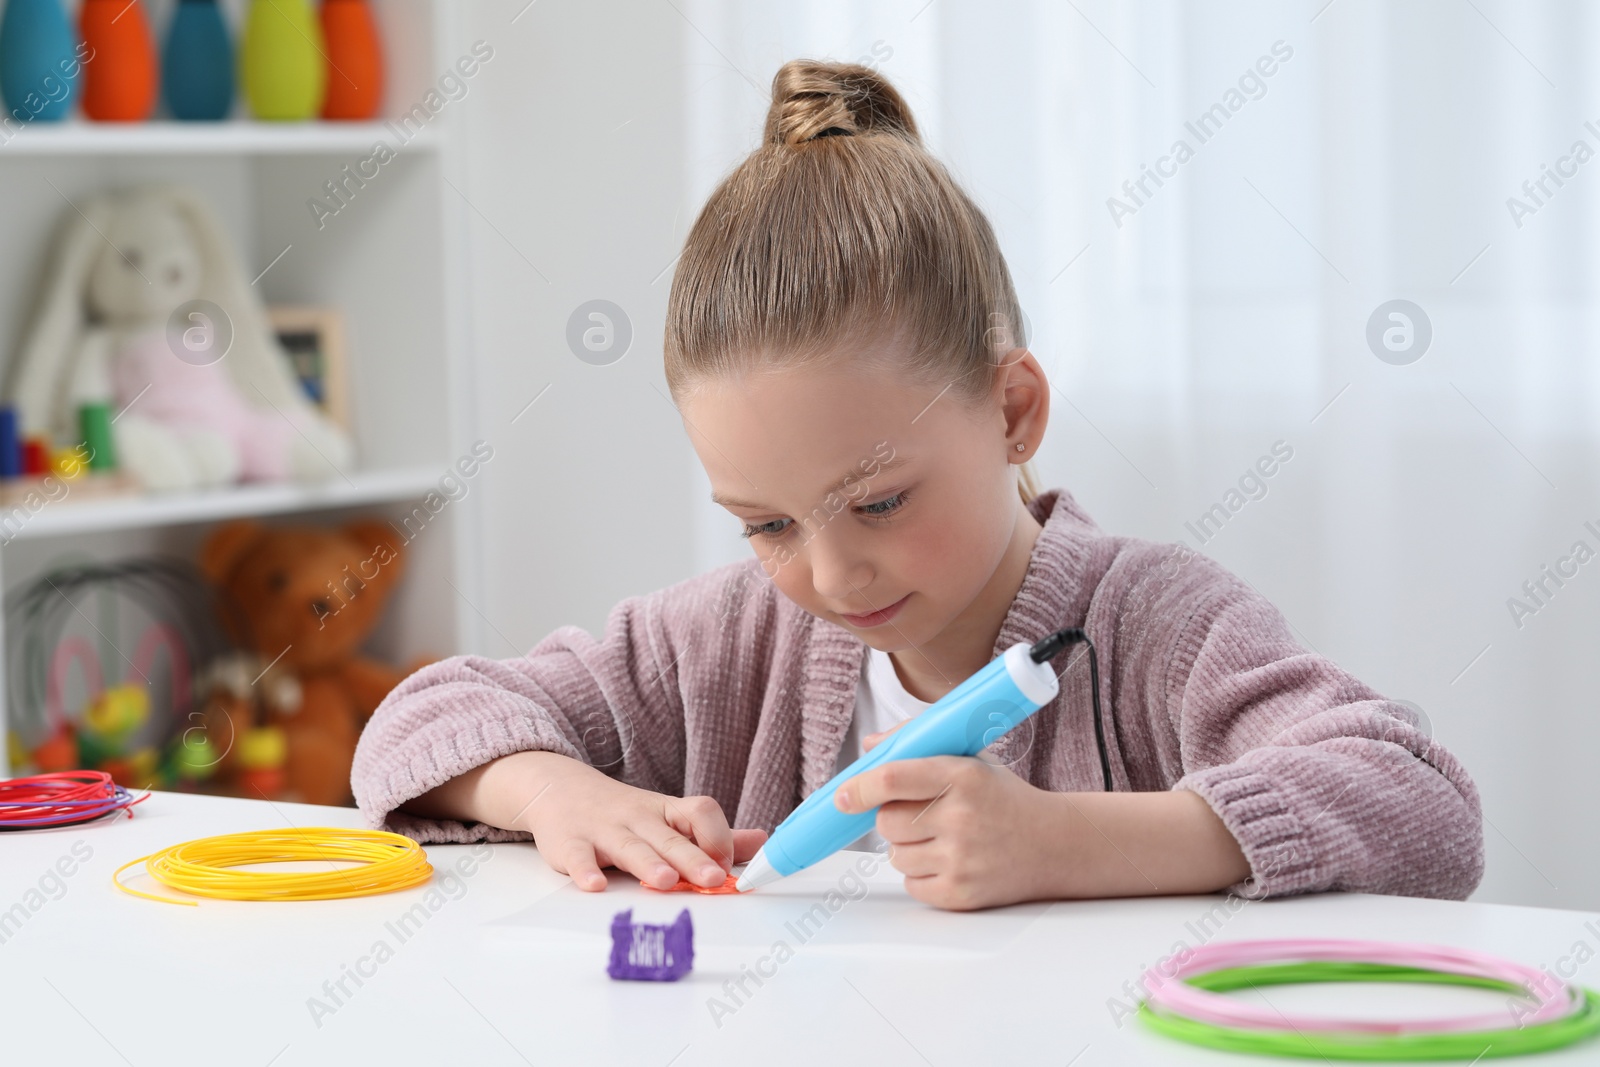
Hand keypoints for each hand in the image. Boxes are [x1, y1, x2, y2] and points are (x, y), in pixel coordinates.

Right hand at [518, 755, 767, 892]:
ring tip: (664, 881)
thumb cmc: (625, 814)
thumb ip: (713, 835)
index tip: (727, 867)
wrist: (561, 790)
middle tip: (713, 879)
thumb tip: (762, 842)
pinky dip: (585, 871)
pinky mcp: (572, 843)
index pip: (701, 812)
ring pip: (630, 847)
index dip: (718, 837)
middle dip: (693, 858)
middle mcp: (639, 818)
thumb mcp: (669, 818)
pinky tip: (595, 886)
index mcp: (667, 812)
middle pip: (670, 837)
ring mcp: (605, 830)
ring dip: (648, 863)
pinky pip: (579, 857)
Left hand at [833, 753, 1056, 910]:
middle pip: (886, 822)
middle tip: (921, 813)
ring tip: (941, 837)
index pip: (893, 779)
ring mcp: (962, 860)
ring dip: (906, 846)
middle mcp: (962, 818)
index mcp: (962, 776)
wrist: (1055, 844)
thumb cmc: (1003, 797)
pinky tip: (948, 860)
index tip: (842, 796)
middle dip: (892, 817)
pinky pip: (910, 884)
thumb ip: (918, 742)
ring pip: (895, 854)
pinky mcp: (961, 894)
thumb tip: (870, 747)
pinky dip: (920, 874)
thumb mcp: (970, 758)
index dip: (859, 788)